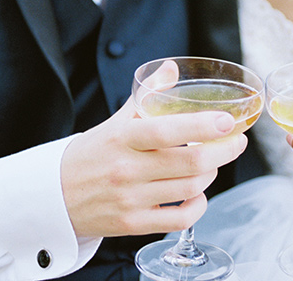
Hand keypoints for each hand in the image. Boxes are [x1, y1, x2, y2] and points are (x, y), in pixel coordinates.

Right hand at [60, 95, 247, 238]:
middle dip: (223, 151)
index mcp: (123, 138)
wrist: (55, 196)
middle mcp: (127, 170)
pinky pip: (179, 219)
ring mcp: (130, 200)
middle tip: (237, 141)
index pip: (167, 131)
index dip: (203, 126)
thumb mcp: (116, 121)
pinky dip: (198, 206)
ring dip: (212, 174)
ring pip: (189, 189)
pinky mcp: (133, 225)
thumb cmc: (94, 153)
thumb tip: (171, 68)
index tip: (228, 120)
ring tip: (214, 163)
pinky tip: (198, 193)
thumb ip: (147, 95)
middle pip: (189, 164)